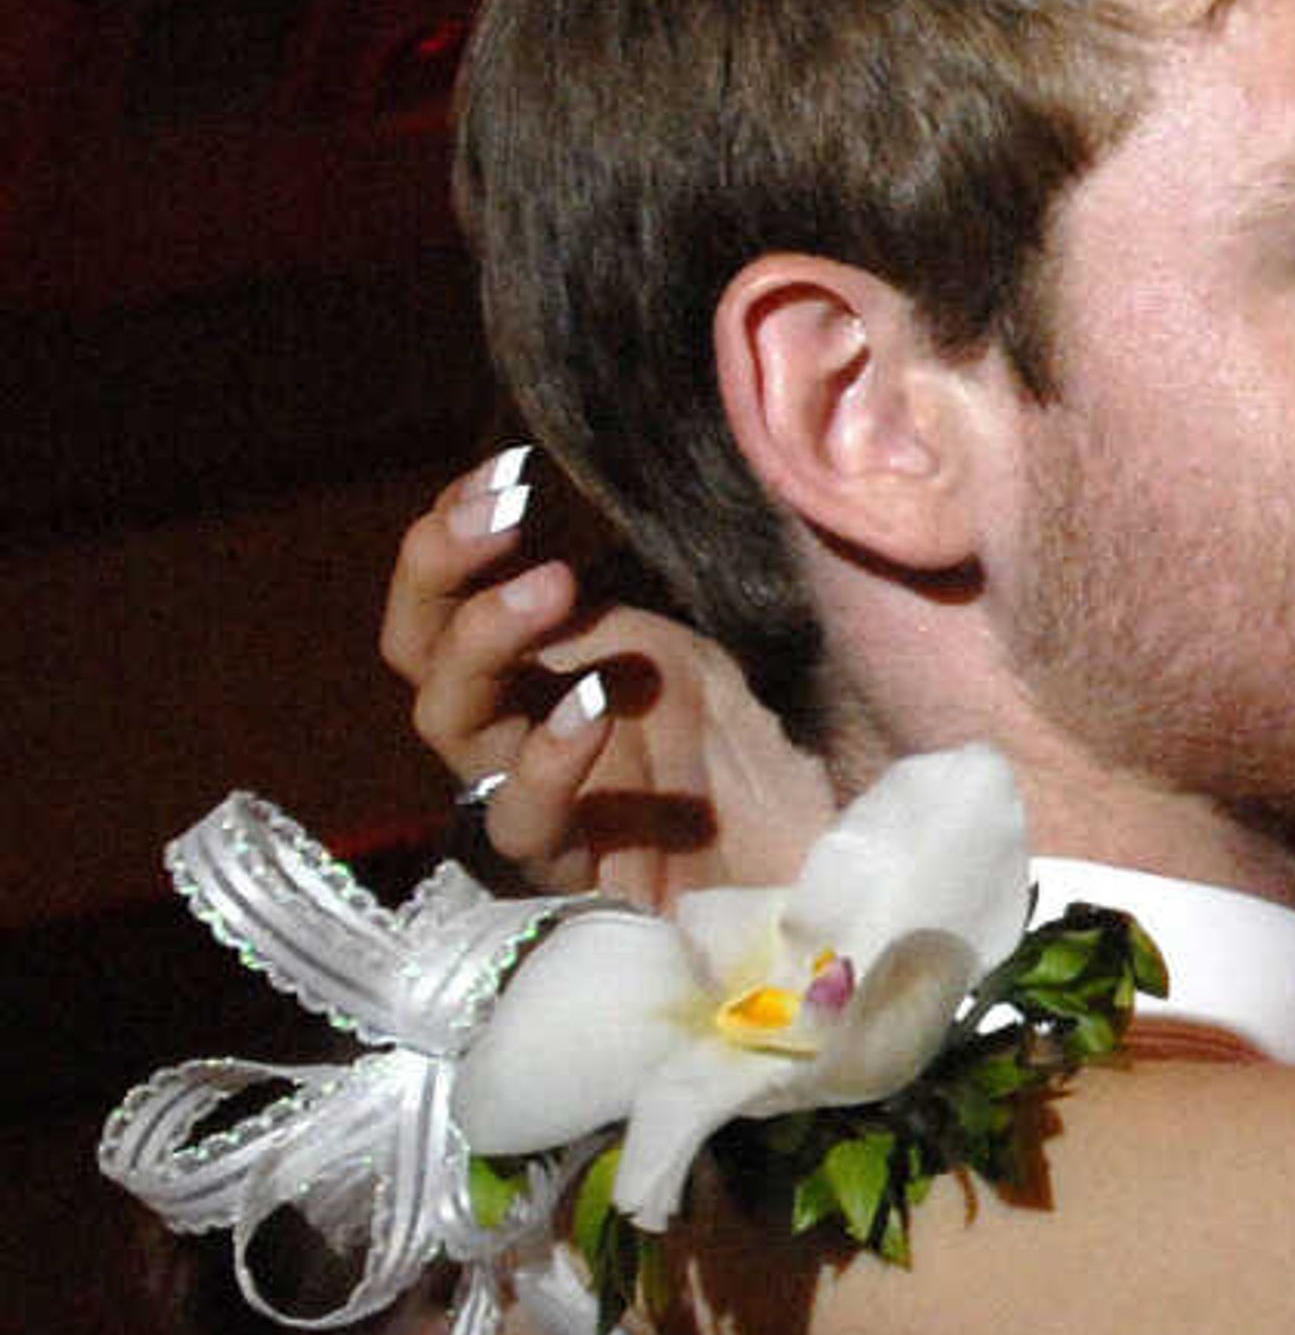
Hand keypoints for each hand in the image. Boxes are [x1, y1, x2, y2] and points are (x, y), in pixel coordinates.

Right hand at [382, 452, 831, 903]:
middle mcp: (523, 722)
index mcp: (547, 658)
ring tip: (550, 586)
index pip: (449, 587)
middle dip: (444, 569)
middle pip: (419, 647)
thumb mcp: (721, 626)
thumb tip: (629, 462)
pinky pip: (524, 819)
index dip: (456, 528)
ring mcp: (544, 797)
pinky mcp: (578, 872)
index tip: (504, 469)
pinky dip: (548, 758)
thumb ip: (657, 562)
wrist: (834, 860)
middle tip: (508, 515)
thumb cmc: (779, 742)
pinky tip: (589, 706)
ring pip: (449, 723)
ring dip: (485, 642)